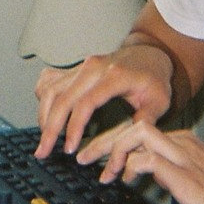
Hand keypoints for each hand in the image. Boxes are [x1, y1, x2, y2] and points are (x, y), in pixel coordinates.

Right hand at [34, 44, 172, 157]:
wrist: (149, 52)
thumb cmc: (153, 77)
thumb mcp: (159, 101)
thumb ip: (145, 121)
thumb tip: (130, 142)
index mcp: (114, 76)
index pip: (86, 103)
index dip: (74, 127)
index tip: (69, 148)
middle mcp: (94, 67)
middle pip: (62, 97)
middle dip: (49, 127)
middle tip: (44, 151)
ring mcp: (82, 66)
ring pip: (52, 88)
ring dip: (44, 115)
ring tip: (44, 139)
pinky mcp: (76, 68)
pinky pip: (51, 80)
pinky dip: (44, 98)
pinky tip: (45, 114)